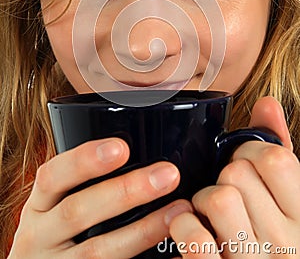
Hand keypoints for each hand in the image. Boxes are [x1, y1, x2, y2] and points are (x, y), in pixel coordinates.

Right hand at [8, 139, 191, 258]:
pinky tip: (167, 249)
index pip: (52, 176)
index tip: (121, 147)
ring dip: (143, 229)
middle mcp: (39, 237)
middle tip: (167, 174)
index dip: (84, 160)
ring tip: (178, 211)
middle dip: (125, 191)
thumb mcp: (55, 206)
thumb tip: (130, 150)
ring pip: (97, 250)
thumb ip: (81, 186)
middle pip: (78, 211)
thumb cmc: (56, 233)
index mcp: (38, 206)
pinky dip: (139, 257)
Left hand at [168, 97, 299, 257]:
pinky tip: (192, 232)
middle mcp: (287, 243)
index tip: (246, 165)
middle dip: (225, 177)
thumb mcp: (289, 202)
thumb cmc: (275, 246)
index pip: (276, 158)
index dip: (251, 154)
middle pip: (238, 173)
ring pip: (217, 197)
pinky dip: (183, 226)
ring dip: (204, 201)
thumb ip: (280, 151)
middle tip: (229, 195)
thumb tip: (267, 103)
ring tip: (212, 217)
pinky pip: (192, 233)